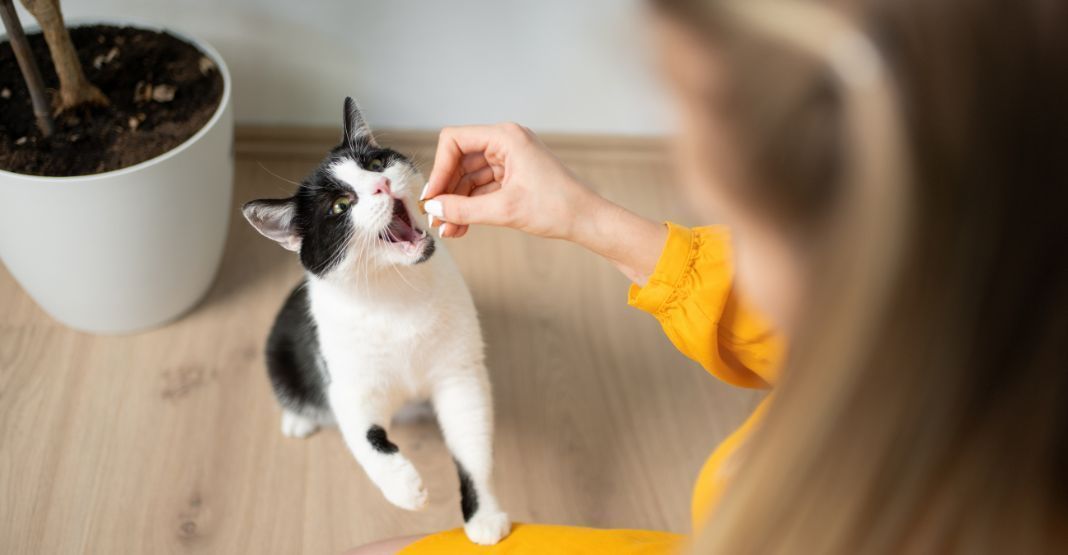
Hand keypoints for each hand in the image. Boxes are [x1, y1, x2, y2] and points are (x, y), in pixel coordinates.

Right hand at [422, 122, 598, 239]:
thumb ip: (464, 209)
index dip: (439, 168)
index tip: (432, 197)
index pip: (455, 140)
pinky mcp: (514, 176)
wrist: (588, 221)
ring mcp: (510, 159)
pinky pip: (482, 188)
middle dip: (447, 191)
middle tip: (437, 219)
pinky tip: (461, 227)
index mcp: (506, 137)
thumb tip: (433, 208)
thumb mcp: (504, 210)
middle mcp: (506, 142)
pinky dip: (471, 206)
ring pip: (469, 178)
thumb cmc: (557, 208)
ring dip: (457, 203)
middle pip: (460, 161)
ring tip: (448, 230)